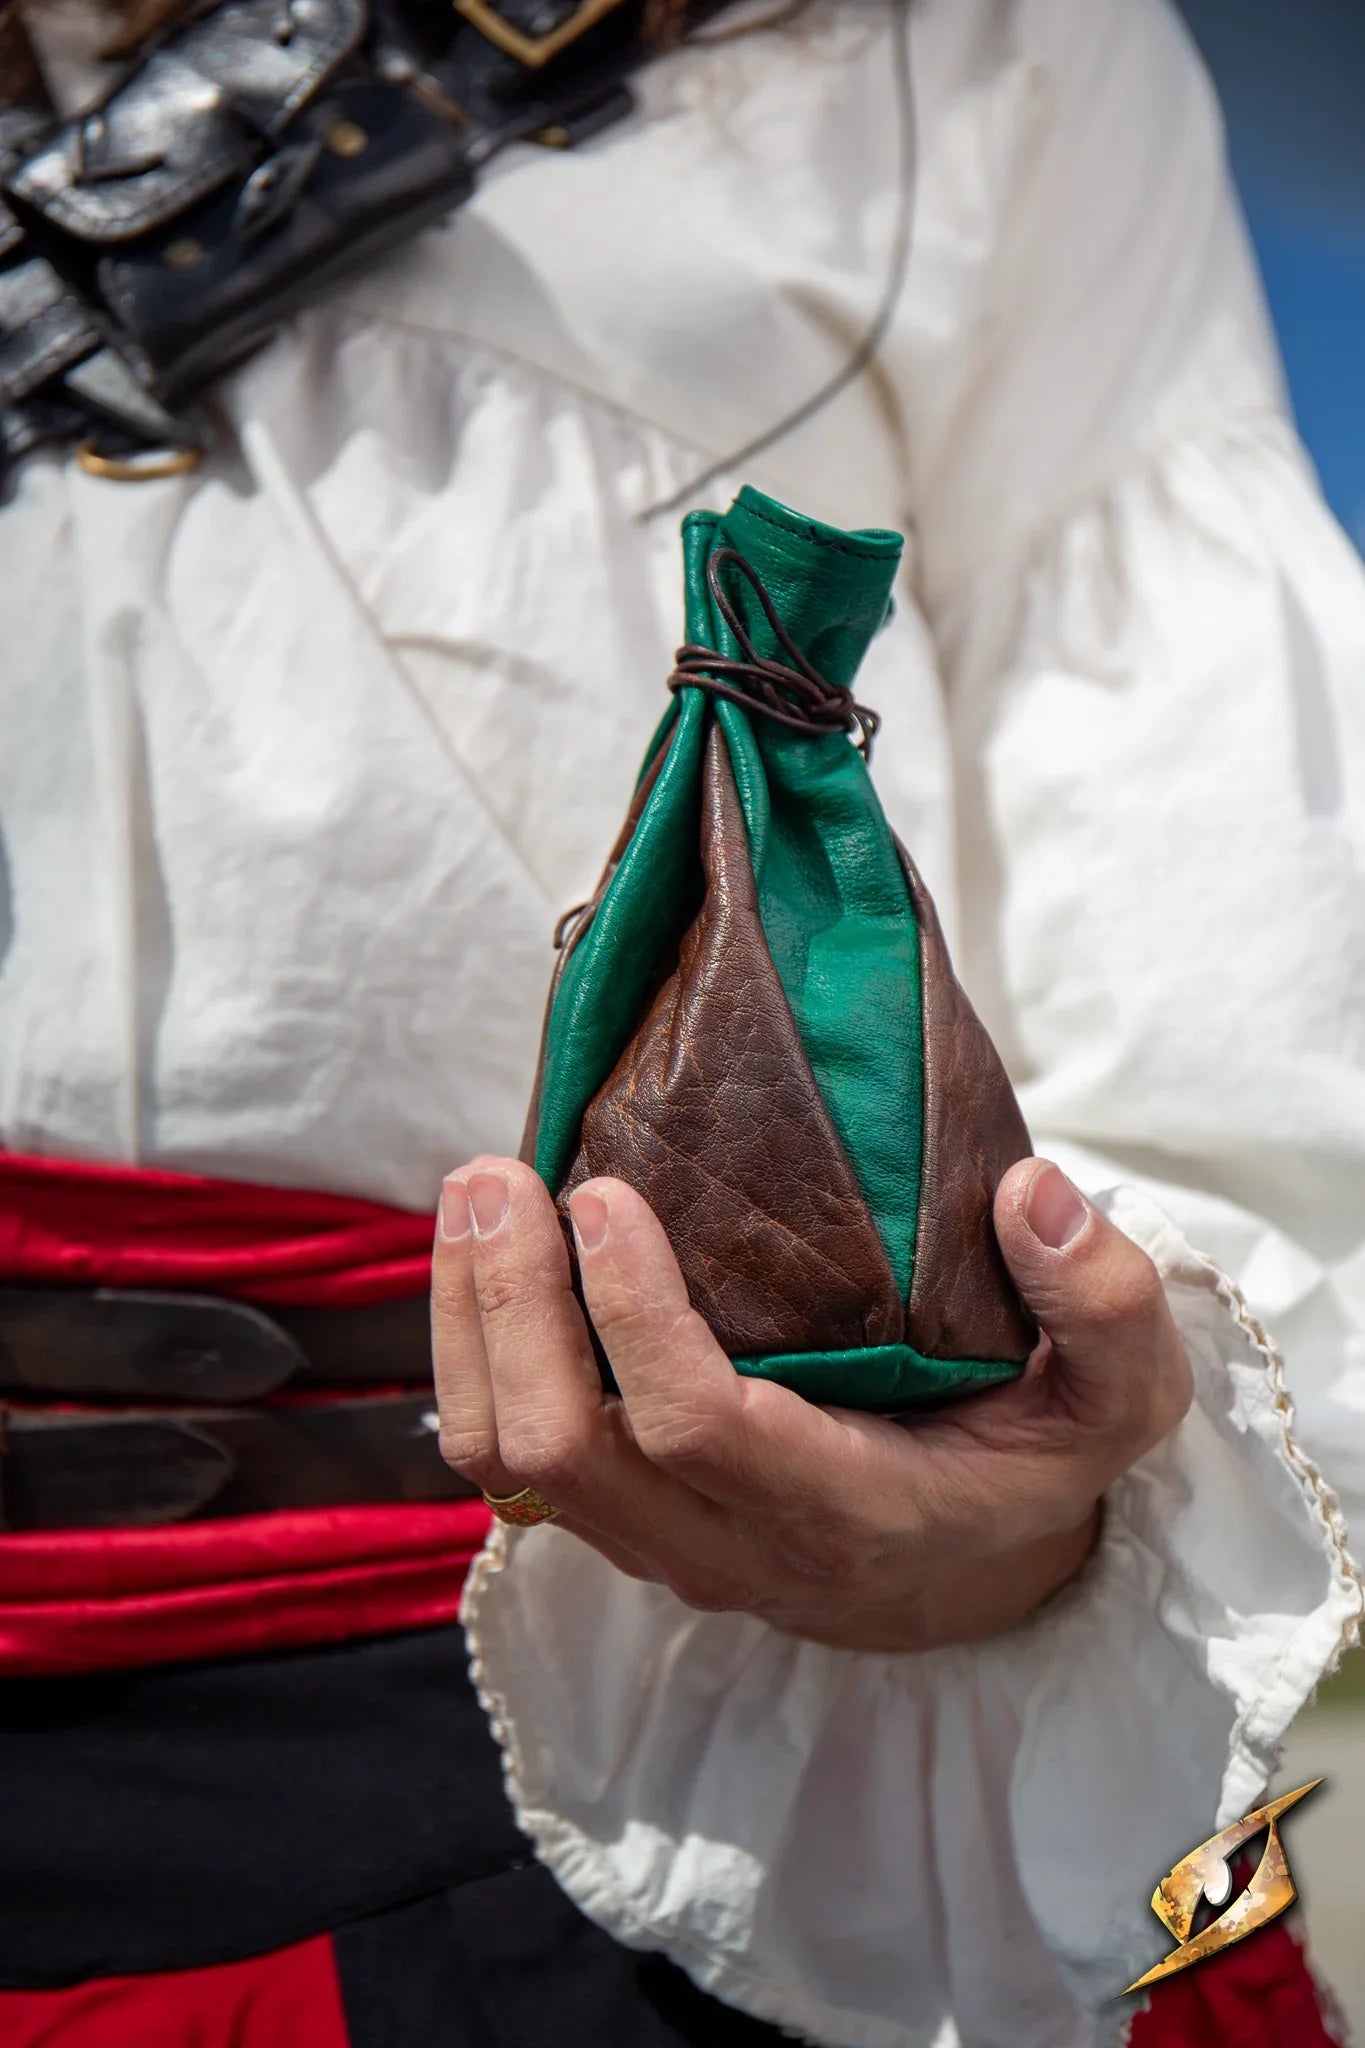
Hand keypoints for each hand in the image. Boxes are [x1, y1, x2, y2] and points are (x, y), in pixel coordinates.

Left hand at [431, 1157, 1191, 1651]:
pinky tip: (484, 1255)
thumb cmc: (1034, 1460)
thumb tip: (1032, 1191)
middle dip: (509, 1308)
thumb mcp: (1118, 1397)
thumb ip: (1106, 1304)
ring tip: (475, 1193)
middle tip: (498, 1175)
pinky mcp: (623, 1522)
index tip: (604, 1192)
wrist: (970, 1573)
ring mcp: (661, 1542)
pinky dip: (473, 1354)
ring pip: (509, 1464)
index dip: (634, 1316)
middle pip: (564, 1452)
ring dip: (468, 1326)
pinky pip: (508, 1461)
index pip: (700, 1429)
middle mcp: (731, 1545)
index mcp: (848, 1512)